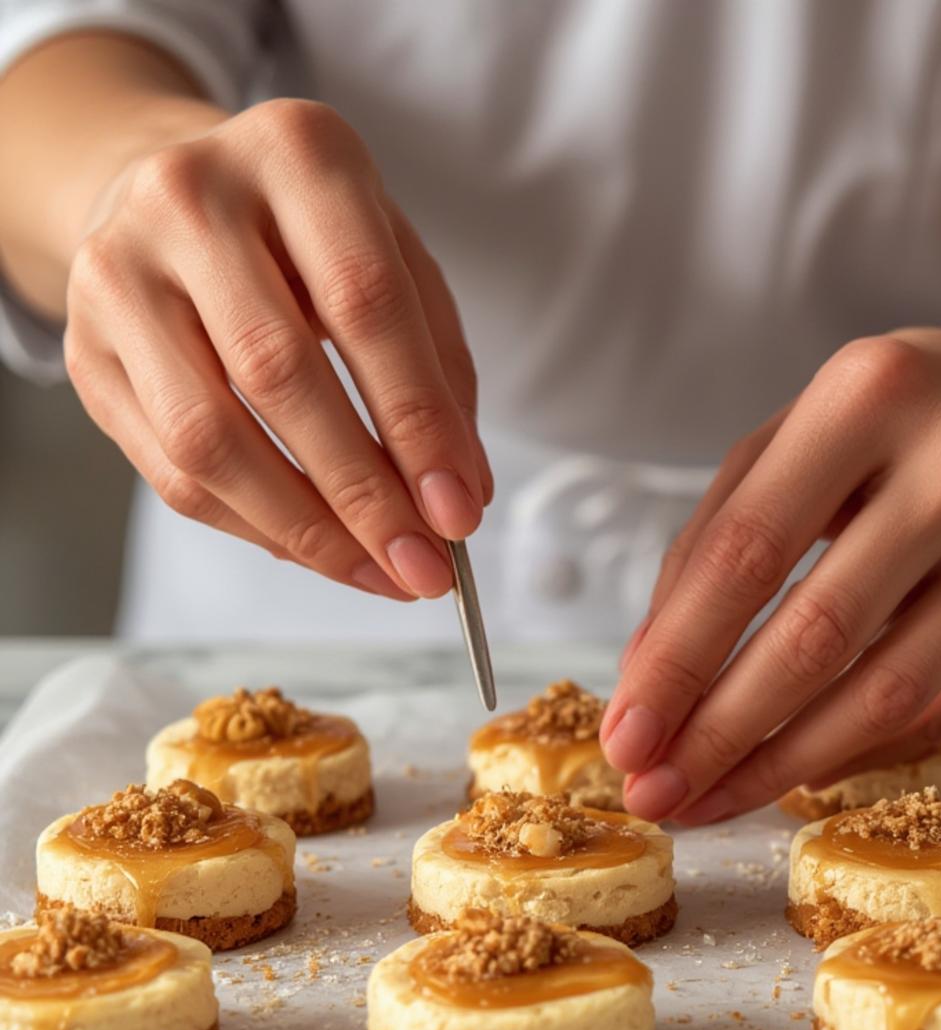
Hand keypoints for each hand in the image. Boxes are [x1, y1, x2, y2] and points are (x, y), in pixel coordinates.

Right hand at [64, 98, 490, 598]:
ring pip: (211, 440)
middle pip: (279, 374)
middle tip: (424, 566)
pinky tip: (318, 551)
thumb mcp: (394, 262)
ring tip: (379, 571)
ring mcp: (120, 272)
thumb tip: (460, 496)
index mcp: (295, 153)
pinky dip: (256, 529)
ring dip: (307, 530)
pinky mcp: (86, 351)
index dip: (416, 420)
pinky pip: (172, 472)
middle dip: (364, 494)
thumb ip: (437, 369)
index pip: (363, 302)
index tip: (458, 511)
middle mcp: (191, 198)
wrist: (178, 199)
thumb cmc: (307, 241)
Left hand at [602, 325, 940, 821]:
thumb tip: (649, 671)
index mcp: (868, 397)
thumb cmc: (908, 414)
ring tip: (707, 798)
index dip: (675, 659)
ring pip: (883, 695)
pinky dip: (854, 748)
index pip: (745, 554)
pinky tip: (791, 769)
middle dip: (716, 733)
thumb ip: (716, 537)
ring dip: (778, 766)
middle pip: (813, 639)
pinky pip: (939, 706)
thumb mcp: (802, 432)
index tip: (624, 730)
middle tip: (654, 788)